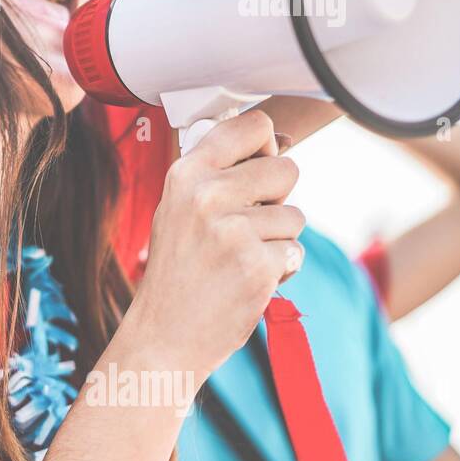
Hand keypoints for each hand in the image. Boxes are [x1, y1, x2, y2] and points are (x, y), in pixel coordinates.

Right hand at [126, 109, 304, 376]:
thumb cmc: (176, 273)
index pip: (252, 126)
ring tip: (239, 260)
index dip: (267, 145)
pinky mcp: (258, 265)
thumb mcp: (177, 210)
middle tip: (244, 227)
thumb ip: (215, 175)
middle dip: (277, 199)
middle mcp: (206, 196)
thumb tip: (274, 141)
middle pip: (285, 169)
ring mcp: (232, 231)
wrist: (163, 335)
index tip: (260, 162)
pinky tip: (247, 281)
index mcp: (185, 175)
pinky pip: (296, 251)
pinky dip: (280, 270)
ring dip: (277, 241)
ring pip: (295, 216)